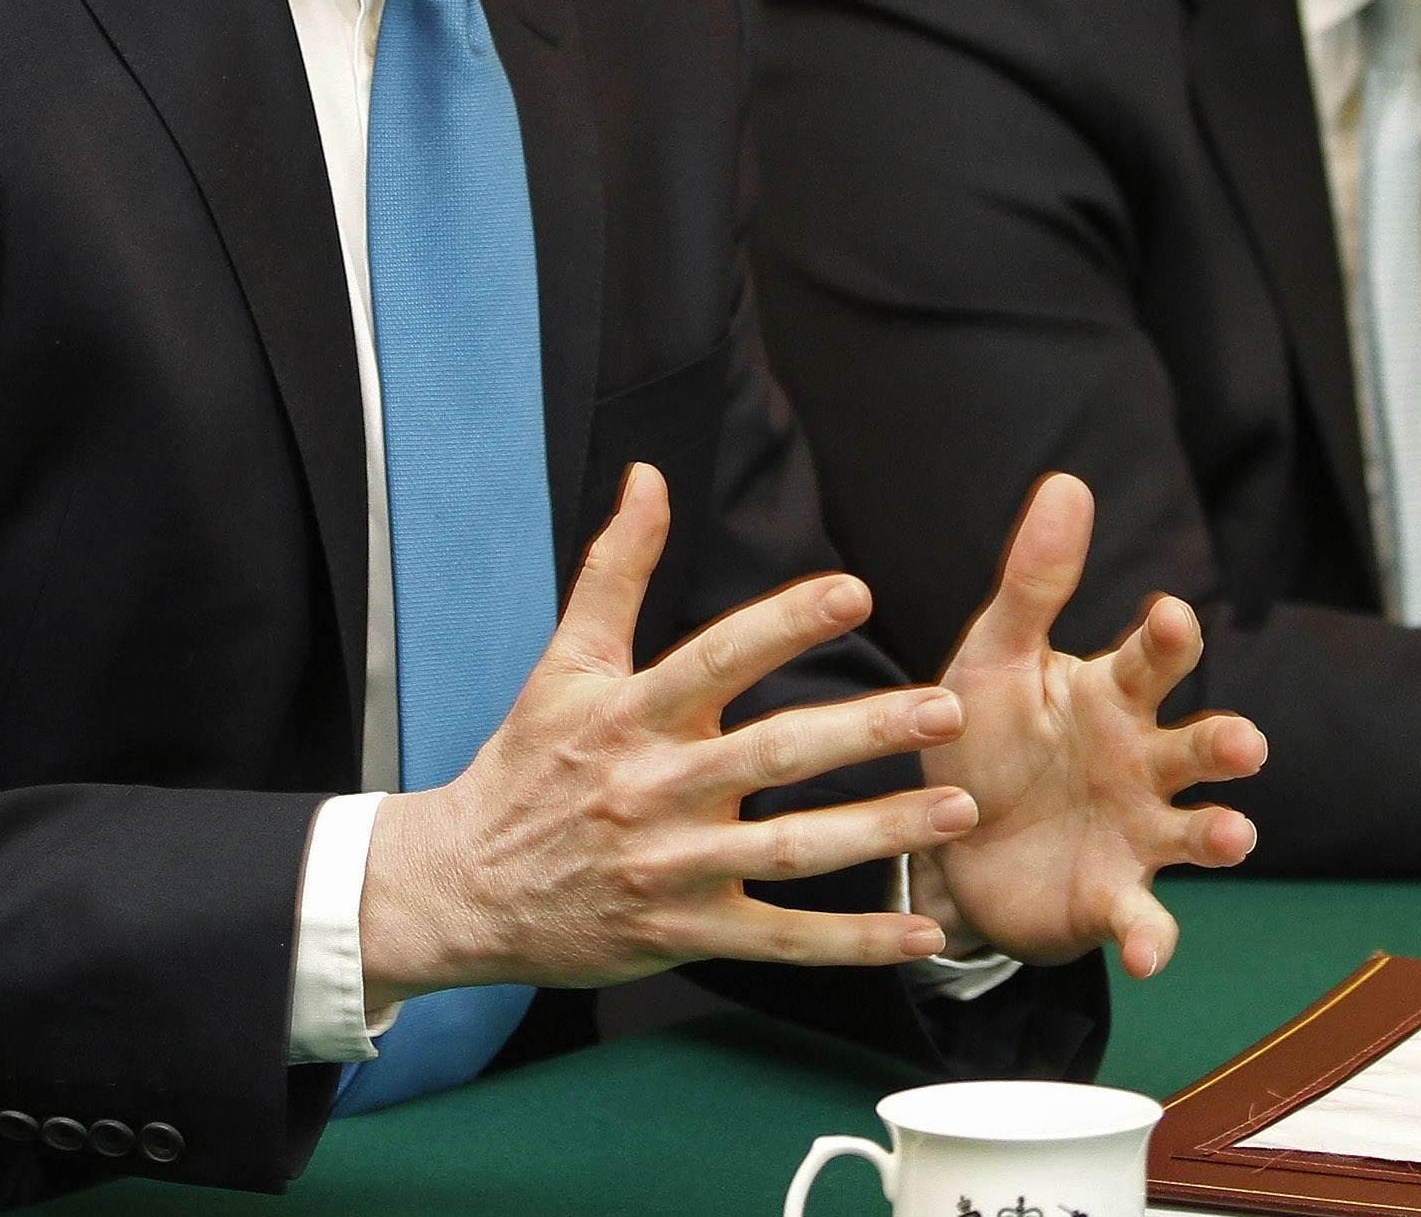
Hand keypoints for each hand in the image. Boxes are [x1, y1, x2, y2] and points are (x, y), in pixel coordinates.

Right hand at [356, 464, 974, 1004]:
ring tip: (958, 809)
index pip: (716, 659)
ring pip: (792, 850)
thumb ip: (617, 568)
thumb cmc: (526, 766)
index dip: (784, 623)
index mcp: (631, 717)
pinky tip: (922, 930)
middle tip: (946, 709)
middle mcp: (655, 791)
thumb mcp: (564, 663)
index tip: (854, 592)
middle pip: (772, 755)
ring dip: (881, 832)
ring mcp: (673, 868)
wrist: (462, 888)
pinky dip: (853, 943)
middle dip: (864, 731)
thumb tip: (648, 477)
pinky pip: (782, 940)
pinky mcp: (686, 932)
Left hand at [923, 475, 1266, 977]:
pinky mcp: (1113, 898)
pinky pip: (1145, 919)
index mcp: (1113, 695)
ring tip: (1235, 835)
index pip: (1153, 659)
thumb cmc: (985, 739)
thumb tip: (1067, 480)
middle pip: (1196, 747)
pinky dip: (1151, 937)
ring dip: (1220, 834)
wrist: (947, 849)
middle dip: (1223, 742)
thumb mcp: (994, 658)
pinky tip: (1147, 954)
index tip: (1170, 614)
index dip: (1168, 638)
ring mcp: (1136, 833)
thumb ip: (1033, 582)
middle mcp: (1142, 761)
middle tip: (1244, 742)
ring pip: (1194, 830)